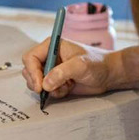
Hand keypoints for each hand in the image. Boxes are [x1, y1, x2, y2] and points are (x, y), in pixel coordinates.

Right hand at [22, 39, 138, 98]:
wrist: (110, 75)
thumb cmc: (98, 64)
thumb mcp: (80, 65)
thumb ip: (62, 72)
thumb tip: (45, 84)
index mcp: (52, 46)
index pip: (30, 58)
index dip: (32, 71)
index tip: (40, 85)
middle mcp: (49, 57)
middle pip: (29, 70)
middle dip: (36, 82)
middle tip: (47, 90)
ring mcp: (52, 70)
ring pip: (36, 82)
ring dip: (48, 89)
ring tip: (65, 86)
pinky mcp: (56, 81)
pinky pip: (46, 90)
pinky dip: (55, 93)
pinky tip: (68, 88)